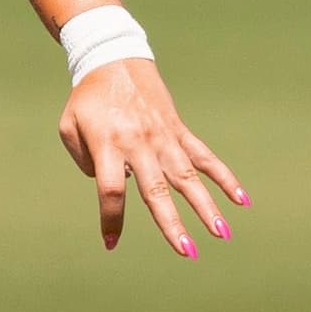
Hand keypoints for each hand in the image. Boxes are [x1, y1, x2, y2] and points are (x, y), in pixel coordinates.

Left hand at [59, 60, 247, 256]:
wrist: (114, 59)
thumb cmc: (87, 100)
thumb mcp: (69, 128)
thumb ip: (84, 162)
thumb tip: (117, 187)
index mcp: (108, 144)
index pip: (112, 189)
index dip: (112, 218)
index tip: (110, 242)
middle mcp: (139, 143)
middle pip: (157, 189)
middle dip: (172, 223)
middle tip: (187, 252)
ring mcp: (163, 136)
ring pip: (187, 177)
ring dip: (206, 206)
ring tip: (222, 234)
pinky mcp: (178, 130)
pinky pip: (204, 156)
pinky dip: (223, 177)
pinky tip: (241, 199)